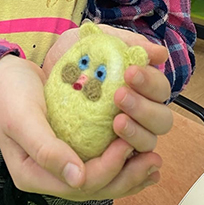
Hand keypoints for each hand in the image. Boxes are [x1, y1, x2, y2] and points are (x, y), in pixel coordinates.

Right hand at [0, 54, 161, 200]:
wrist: (1, 76)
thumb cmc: (9, 93)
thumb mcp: (23, 117)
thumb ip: (46, 149)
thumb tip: (77, 178)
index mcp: (33, 174)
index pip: (80, 184)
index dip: (107, 169)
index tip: (126, 145)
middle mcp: (48, 176)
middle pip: (95, 188)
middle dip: (127, 177)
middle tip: (153, 160)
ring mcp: (59, 164)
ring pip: (100, 179)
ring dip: (129, 173)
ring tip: (154, 163)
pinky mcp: (69, 149)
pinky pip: (98, 162)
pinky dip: (121, 161)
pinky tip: (138, 154)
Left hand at [42, 24, 172, 155]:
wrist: (41, 75)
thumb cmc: (75, 57)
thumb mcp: (96, 41)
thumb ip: (127, 43)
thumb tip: (160, 54)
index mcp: (143, 87)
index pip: (160, 89)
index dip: (149, 82)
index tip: (129, 73)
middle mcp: (140, 112)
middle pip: (162, 120)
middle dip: (144, 109)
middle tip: (119, 96)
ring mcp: (126, 134)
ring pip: (148, 142)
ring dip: (137, 133)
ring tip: (116, 123)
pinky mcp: (108, 152)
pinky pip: (125, 163)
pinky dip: (126, 160)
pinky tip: (117, 152)